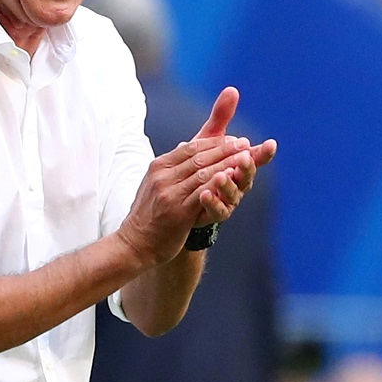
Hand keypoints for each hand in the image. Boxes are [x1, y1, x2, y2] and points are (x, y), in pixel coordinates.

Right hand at [118, 134, 258, 264]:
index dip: (214, 142)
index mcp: (158, 166)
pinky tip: (232, 180)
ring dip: (227, 164)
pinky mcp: (178, 213)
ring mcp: (169, 194)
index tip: (233, 138)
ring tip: (245, 158)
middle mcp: (162, 177)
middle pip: (199, 157)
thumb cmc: (148, 214)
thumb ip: (172, 166)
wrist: (135, 242)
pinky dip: (219, 185)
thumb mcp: (155, 183)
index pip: (190, 148)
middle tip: (245, 143)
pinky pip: (203, 195)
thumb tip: (185, 147)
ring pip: (203, 173)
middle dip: (225, 149)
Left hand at [191, 87, 275, 224]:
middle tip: (244, 157)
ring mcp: (226, 201)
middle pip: (246, 177)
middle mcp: (237, 184)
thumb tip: (232, 89)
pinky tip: (204, 194)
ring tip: (220, 175)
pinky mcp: (212, 214)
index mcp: (238, 166)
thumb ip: (220, 118)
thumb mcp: (207, 140)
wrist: (178, 197)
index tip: (271, 143)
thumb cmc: (198, 166)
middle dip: (246, 167)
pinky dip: (212, 202)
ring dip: (228, 184)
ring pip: (232, 195)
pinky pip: (216, 211)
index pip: (253, 157)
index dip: (263, 152)